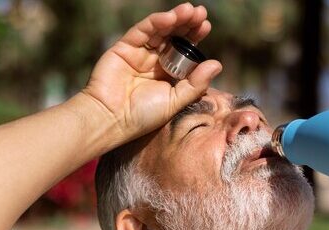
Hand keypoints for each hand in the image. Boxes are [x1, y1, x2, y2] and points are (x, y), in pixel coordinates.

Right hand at [82, 3, 221, 143]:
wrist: (111, 119)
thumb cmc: (142, 116)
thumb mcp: (175, 101)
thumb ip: (195, 84)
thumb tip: (217, 64)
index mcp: (167, 74)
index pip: (184, 51)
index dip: (194, 37)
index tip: (206, 26)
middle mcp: (154, 61)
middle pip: (173, 37)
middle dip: (187, 24)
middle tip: (201, 13)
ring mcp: (139, 53)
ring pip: (159, 31)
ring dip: (175, 18)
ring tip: (190, 11)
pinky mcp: (124, 48)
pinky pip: (142, 31)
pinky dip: (156, 22)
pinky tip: (170, 17)